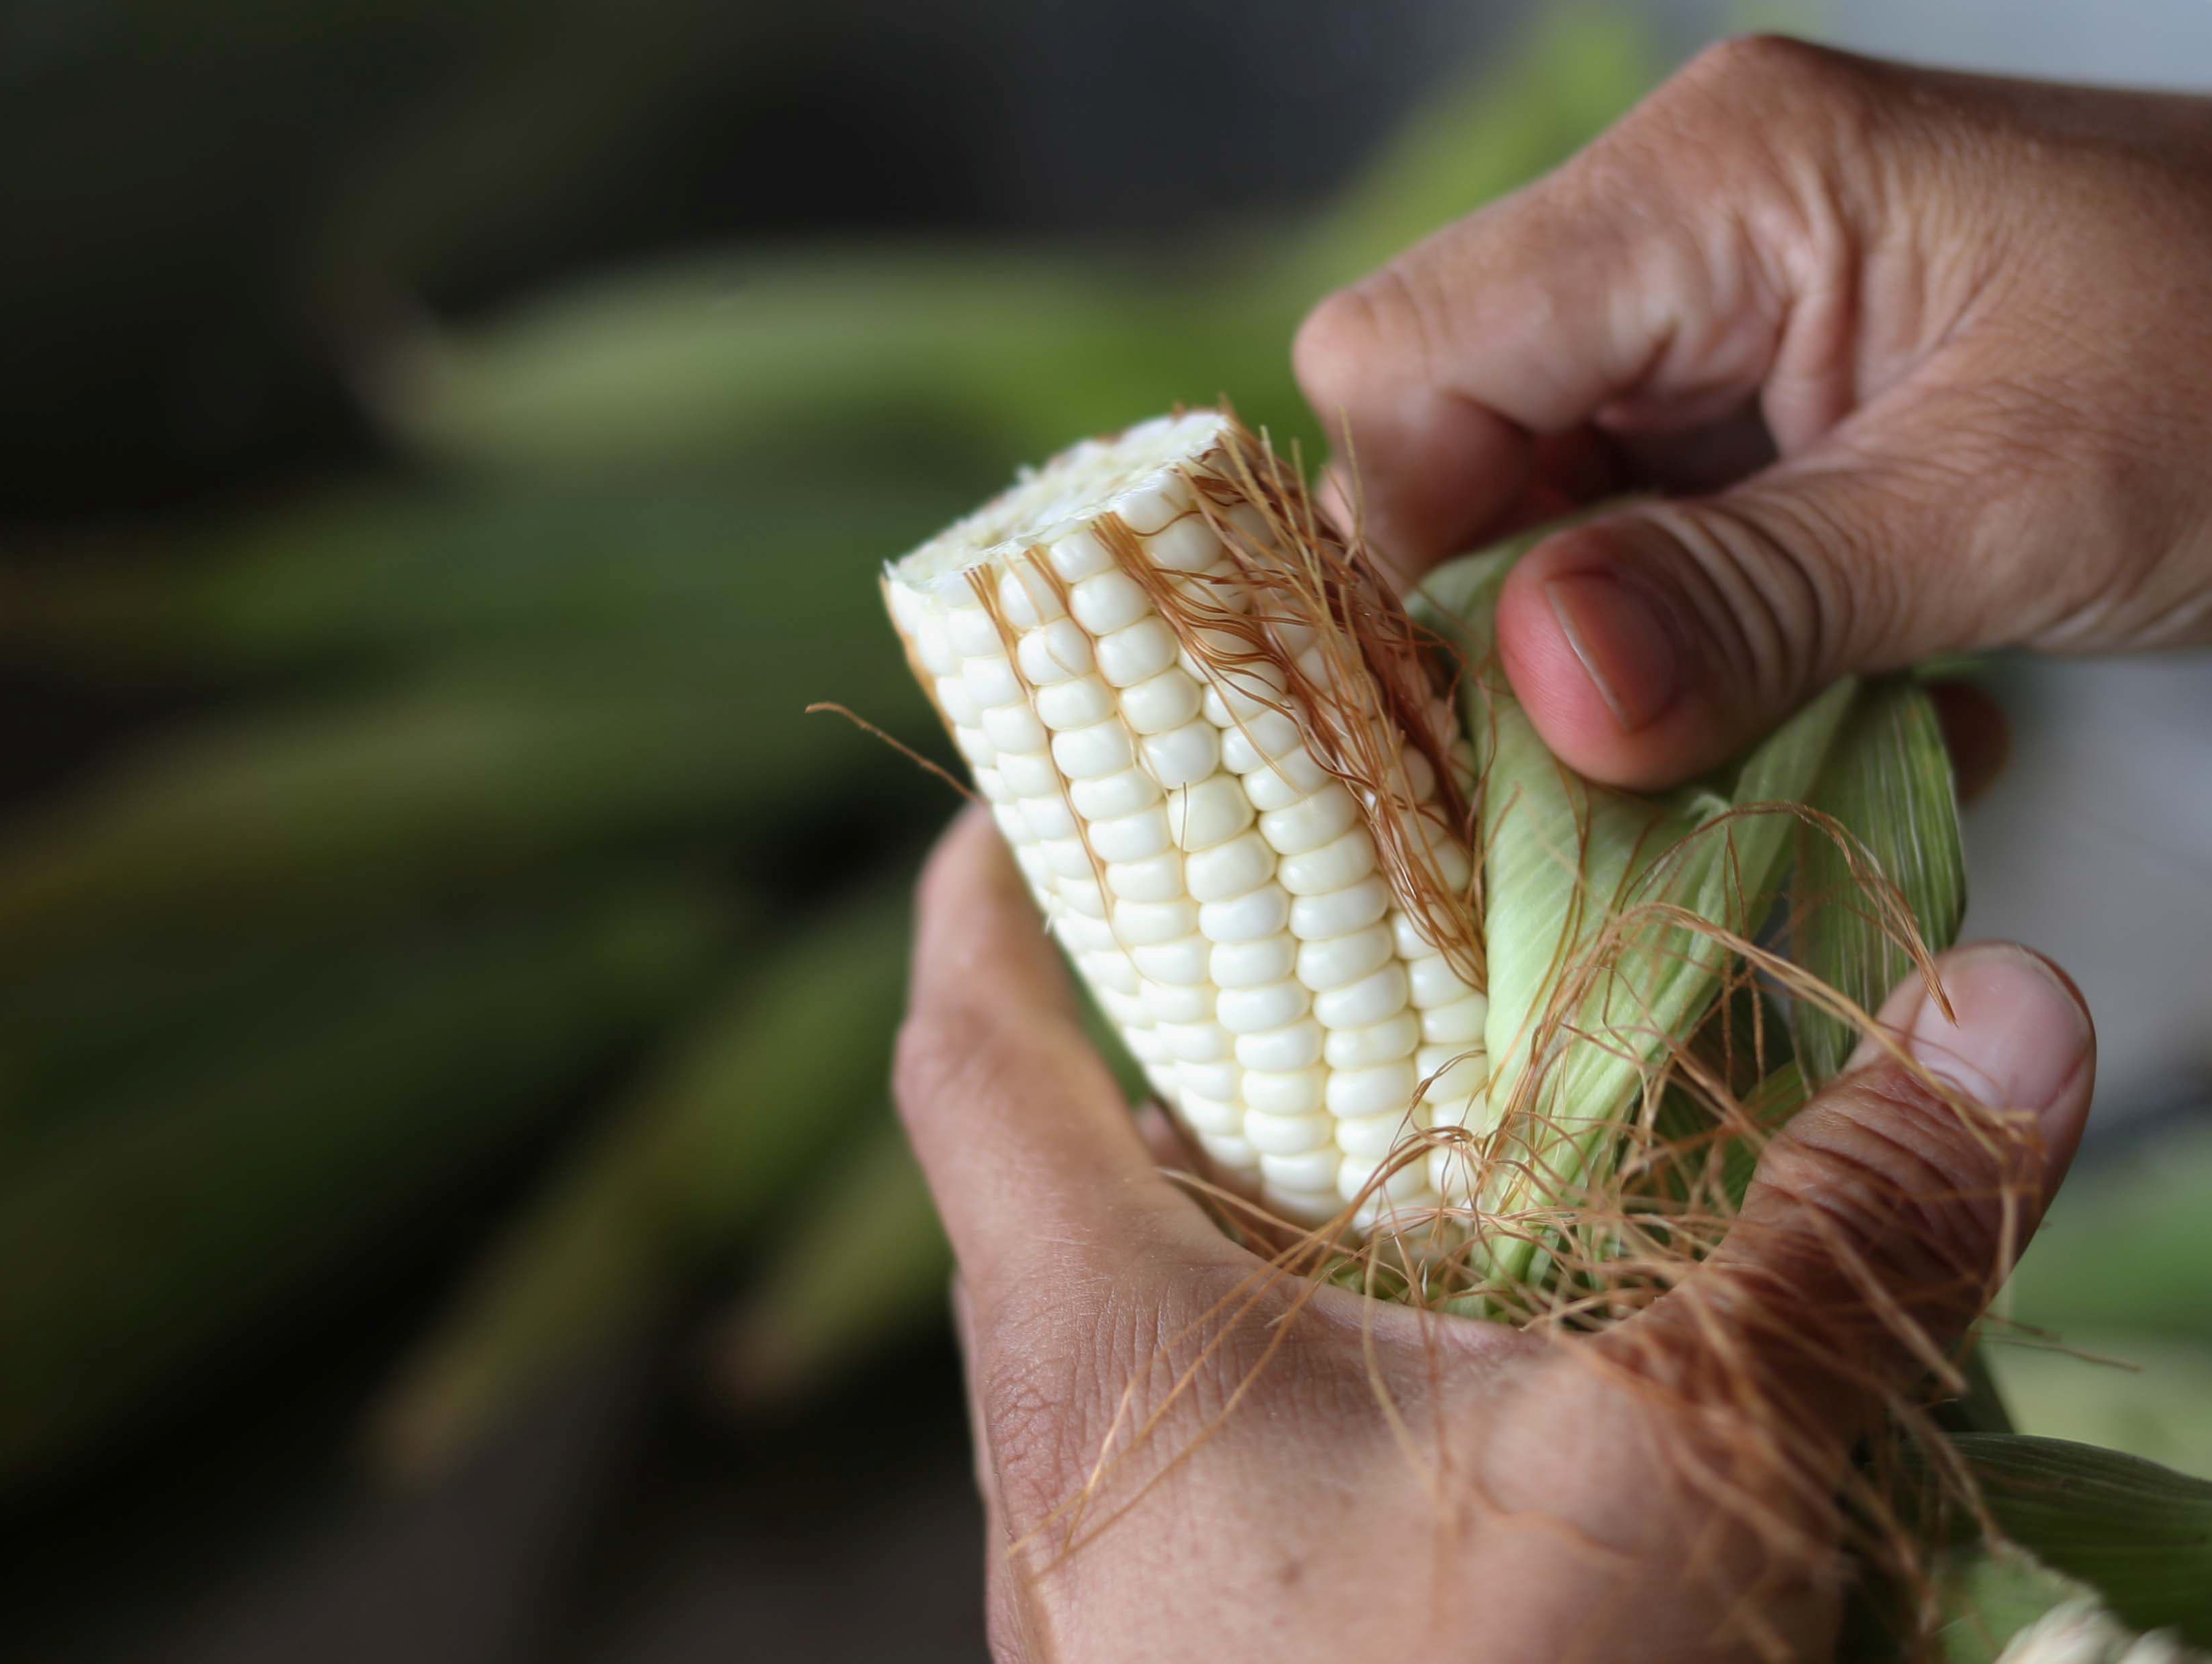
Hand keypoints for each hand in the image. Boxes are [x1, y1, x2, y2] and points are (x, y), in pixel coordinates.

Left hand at [895, 812, 2092, 1662]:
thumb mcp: (1674, 1487)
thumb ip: (1837, 1245)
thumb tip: (2004, 1012)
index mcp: (1090, 1334)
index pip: (965, 1039)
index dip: (989, 884)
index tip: (1050, 769)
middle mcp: (1075, 1431)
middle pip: (1087, 1152)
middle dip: (1196, 1016)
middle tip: (1334, 906)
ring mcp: (1142, 1553)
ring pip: (1186, 1300)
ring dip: (1298, 1192)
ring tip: (1443, 1088)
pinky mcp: (1228, 1635)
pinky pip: (1260, 1433)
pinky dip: (1360, 1346)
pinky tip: (1509, 1347)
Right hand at [1295, 36, 2211, 789]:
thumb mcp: (2012, 505)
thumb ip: (1756, 598)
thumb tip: (1538, 690)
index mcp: (1714, 182)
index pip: (1406, 359)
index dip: (1417, 547)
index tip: (1511, 715)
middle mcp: (1674, 223)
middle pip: (1441, 439)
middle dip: (1511, 620)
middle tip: (1619, 764)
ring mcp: (1705, 309)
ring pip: (1518, 508)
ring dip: (1602, 652)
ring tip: (1742, 734)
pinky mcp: (1745, 393)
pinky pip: (1619, 531)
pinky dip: (1677, 643)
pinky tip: (1793, 689)